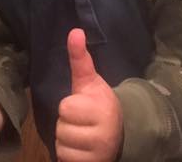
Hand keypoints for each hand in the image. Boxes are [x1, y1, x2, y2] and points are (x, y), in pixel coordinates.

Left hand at [55, 28, 123, 161]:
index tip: (83, 106)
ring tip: (82, 136)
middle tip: (82, 122)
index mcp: (102, 109)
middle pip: (61, 128)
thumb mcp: (90, 81)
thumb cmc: (99, 104)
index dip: (70, 106)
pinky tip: (81, 149)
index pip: (65, 107)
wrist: (120, 133)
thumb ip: (80, 58)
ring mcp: (99, 153)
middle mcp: (104, 134)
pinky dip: (69, 156)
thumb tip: (74, 31)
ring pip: (61, 146)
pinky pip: (65, 160)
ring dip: (67, 141)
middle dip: (67, 124)